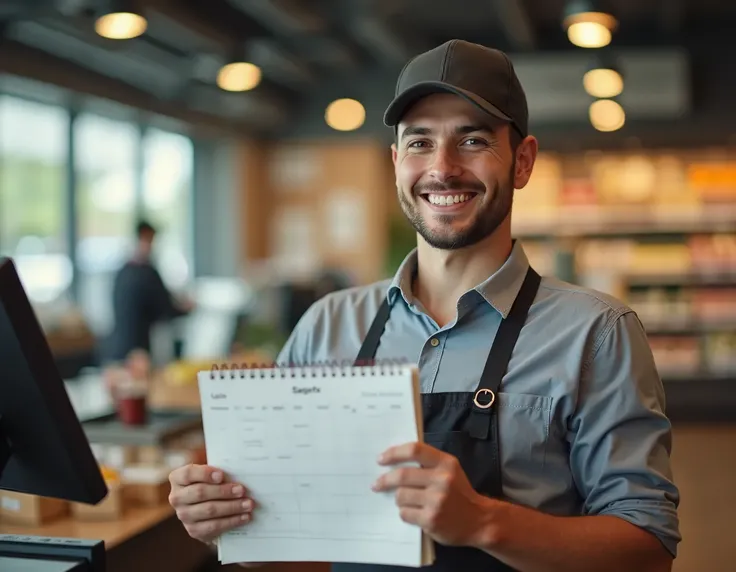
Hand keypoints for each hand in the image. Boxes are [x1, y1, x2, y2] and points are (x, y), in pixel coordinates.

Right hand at [168, 464, 253, 543]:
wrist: (208, 508)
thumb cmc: (212, 483)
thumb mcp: (211, 473)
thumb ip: (219, 470)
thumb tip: (239, 470)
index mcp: (178, 478)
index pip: (188, 474)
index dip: (204, 474)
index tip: (221, 475)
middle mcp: (177, 498)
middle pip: (200, 493)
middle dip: (223, 491)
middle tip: (242, 490)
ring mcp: (184, 516)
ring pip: (209, 510)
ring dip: (231, 507)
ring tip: (248, 504)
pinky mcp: (194, 530)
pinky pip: (213, 526)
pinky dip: (231, 521)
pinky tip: (244, 517)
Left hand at [371, 442, 490, 546]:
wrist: (479, 521)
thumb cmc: (459, 493)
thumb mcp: (450, 470)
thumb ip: (428, 463)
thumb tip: (394, 460)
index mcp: (446, 463)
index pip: (415, 450)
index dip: (394, 453)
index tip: (381, 459)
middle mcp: (442, 480)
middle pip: (402, 474)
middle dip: (385, 479)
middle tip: (377, 483)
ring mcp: (437, 501)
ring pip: (401, 495)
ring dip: (399, 499)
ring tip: (406, 501)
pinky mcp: (431, 520)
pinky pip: (405, 513)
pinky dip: (405, 513)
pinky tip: (414, 513)